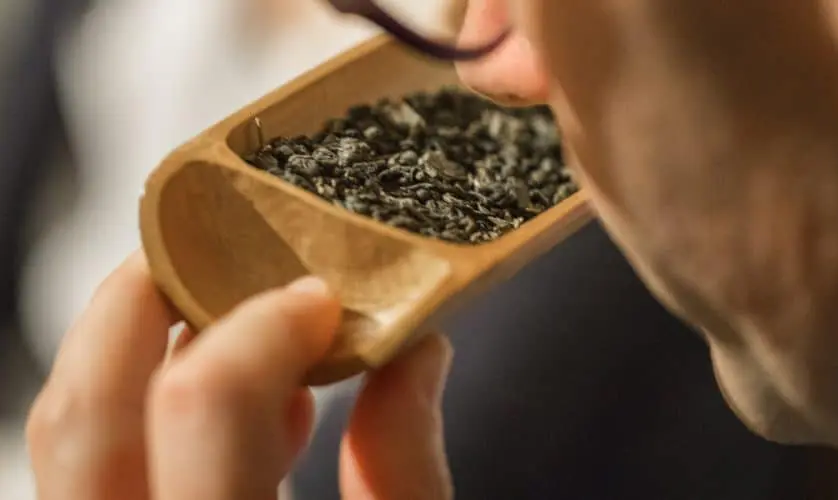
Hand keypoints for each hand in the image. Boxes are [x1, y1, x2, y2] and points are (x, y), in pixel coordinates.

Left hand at [26, 252, 453, 499]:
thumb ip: (406, 467)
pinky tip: (246, 412)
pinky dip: (150, 411)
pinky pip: (90, 466)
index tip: (321, 298)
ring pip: (69, 432)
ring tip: (235, 326)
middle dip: (145, 300)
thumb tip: (415, 349)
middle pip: (86, 406)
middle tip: (217, 252)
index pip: (205, 403)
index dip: (265, 329)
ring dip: (140, 350)